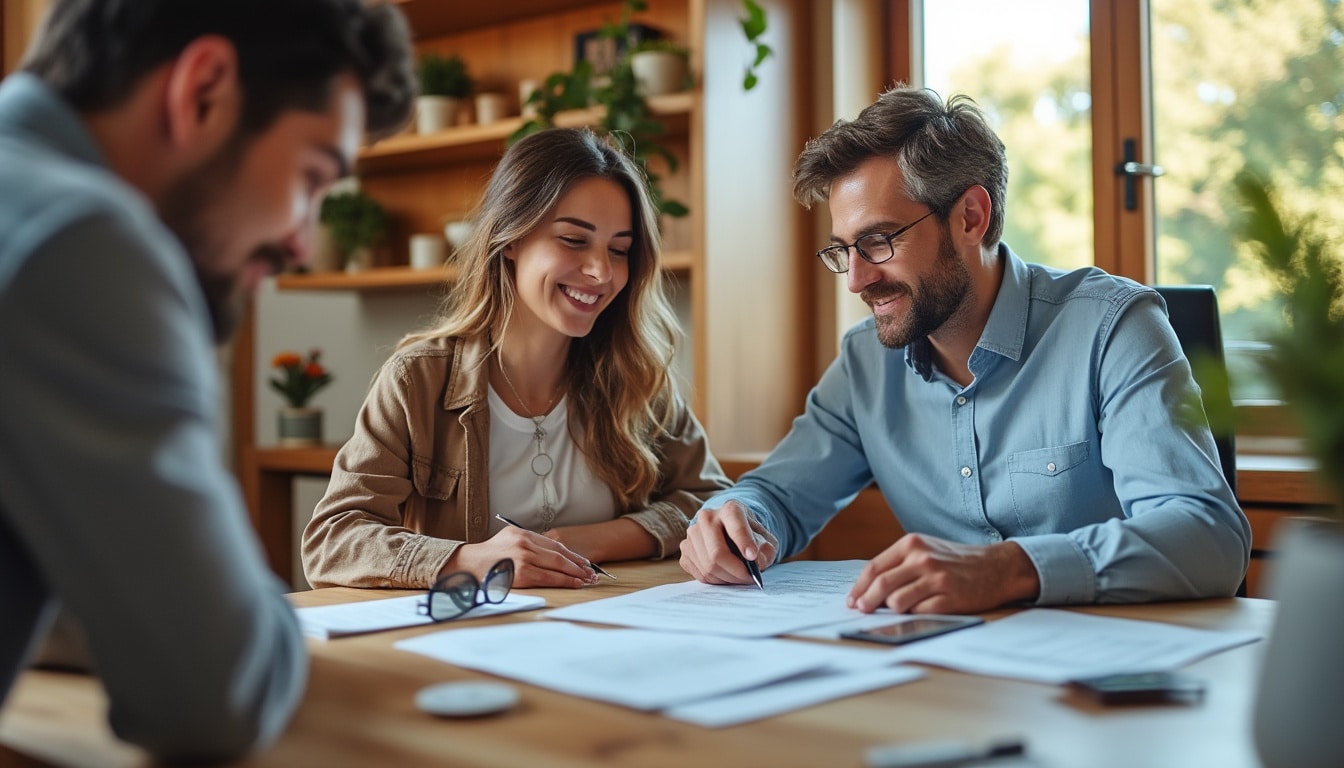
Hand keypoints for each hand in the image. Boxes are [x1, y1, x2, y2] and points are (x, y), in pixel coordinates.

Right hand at [446, 527, 597, 588]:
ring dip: (575, 573)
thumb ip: (527, 544)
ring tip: (587, 579)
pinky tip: (574, 583)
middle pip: (559, 553)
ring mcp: (523, 557)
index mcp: (522, 533)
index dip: (572, 553)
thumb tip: (551, 555)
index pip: (554, 543)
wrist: (467, 567)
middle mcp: (524, 542)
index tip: (583, 561)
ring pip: (557, 565)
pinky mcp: (521, 573)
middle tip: (591, 572)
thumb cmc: (487, 558)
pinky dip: (564, 581)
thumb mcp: (507, 541)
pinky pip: (549, 577)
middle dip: (578, 564)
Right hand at [679, 501, 777, 584]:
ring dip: (727, 578)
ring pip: (708, 566)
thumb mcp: (766, 540)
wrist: (732, 532)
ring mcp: (692, 533)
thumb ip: (765, 550)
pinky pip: (700, 573)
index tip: (753, 557)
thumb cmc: (750, 536)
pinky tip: (726, 575)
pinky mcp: (685, 549)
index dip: (744, 543)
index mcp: (730, 509)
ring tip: (739, 578)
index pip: (736, 526)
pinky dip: (716, 580)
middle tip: (749, 579)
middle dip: (736, 571)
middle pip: (717, 553)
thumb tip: (756, 562)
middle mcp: (707, 517)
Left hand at [847, 534, 1039, 613]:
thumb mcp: (926, 550)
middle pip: (881, 585)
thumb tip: (870, 588)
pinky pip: (919, 612)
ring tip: (896, 610)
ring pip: (897, 601)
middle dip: (867, 602)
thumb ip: (899, 564)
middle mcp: (922, 559)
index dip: (859, 587)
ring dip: (892, 610)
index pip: (874, 568)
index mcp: (911, 544)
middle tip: (862, 611)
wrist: (996, 567)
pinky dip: (914, 615)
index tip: (852, 600)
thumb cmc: (956, 561)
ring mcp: (936, 578)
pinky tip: (918, 612)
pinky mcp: (949, 597)